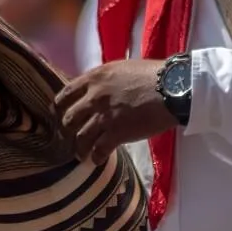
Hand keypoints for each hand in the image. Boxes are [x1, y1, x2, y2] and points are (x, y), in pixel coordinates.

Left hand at [55, 59, 177, 163]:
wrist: (171, 88)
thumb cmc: (152, 74)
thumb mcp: (122, 69)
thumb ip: (105, 80)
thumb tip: (99, 88)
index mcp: (94, 78)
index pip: (66, 93)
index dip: (60, 106)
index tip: (60, 114)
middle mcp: (94, 97)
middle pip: (69, 118)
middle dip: (67, 130)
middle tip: (70, 137)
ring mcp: (104, 116)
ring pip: (80, 137)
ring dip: (79, 148)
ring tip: (81, 155)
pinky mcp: (116, 133)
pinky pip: (98, 150)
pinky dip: (95, 157)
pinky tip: (97, 161)